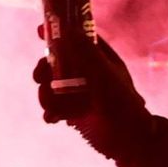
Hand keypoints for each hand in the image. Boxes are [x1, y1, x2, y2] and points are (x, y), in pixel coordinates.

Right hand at [31, 28, 145, 140]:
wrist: (128, 138)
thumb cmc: (121, 102)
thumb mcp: (104, 73)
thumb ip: (85, 51)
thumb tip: (67, 28)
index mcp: (99, 58)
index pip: (76, 38)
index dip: (58, 32)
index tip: (40, 29)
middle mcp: (87, 72)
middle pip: (55, 62)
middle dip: (43, 70)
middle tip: (39, 78)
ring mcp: (79, 92)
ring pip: (51, 86)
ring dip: (46, 95)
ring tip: (53, 106)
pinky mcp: (74, 112)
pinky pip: (54, 107)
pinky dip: (51, 112)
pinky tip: (55, 118)